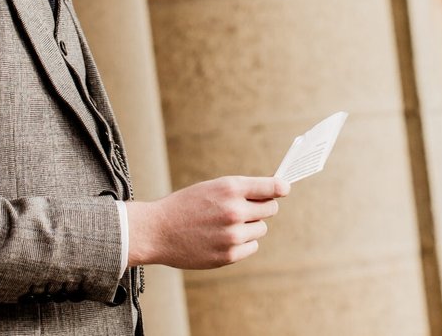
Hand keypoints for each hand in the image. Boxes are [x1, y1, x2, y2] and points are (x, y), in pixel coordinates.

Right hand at [126, 176, 289, 269]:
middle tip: (246, 208)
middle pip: (271, 209)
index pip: (271, 187)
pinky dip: (243, 243)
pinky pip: (252, 246)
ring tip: (226, 225)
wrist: (157, 231)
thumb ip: (241, 190)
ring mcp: (232, 235)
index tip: (285, 189)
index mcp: (230, 188)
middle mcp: (234, 210)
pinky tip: (223, 238)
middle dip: (262, 207)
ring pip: (261, 229)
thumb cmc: (186, 205)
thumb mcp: (212, 188)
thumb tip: (275, 192)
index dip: (280, 187)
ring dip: (250, 226)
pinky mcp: (228, 255)